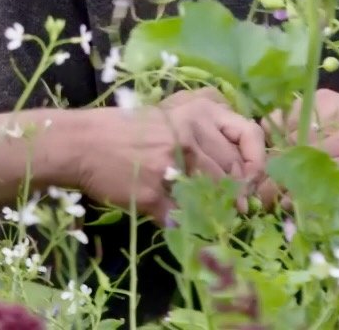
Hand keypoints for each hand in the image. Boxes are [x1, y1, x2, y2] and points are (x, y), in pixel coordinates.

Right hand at [58, 89, 265, 221]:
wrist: (82, 144)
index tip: (251, 180)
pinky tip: (175, 219)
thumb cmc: (126, 129)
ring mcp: (171, 167)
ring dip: (212, 210)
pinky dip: (182, 223)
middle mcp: (189, 137)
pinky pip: (180, 217)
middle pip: (231, 173)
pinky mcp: (153, 195)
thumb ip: (204, 133)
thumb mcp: (169, 116)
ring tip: (206, 214)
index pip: (248, 136)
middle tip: (232, 208)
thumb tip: (238, 168)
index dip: (257, 163)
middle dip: (235, 195)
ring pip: (211, 196)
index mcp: (196, 114)